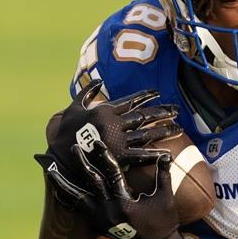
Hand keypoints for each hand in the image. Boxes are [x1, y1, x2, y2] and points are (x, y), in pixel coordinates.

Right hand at [39, 80, 181, 203]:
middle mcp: (113, 123)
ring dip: (164, 130)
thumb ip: (87, 93)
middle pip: (143, 116)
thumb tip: (100, 82)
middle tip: (177, 110)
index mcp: (104, 111)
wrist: (58, 155)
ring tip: (179, 128)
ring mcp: (117, 140)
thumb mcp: (73, 108)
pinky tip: (168, 154)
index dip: (145, 96)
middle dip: (161, 112)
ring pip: (146, 133)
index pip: (130, 101)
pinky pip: (140, 155)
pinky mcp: (118, 156)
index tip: (157, 93)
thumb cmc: (64, 132)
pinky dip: (154, 154)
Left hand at [62, 140, 183, 238]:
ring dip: (64, 182)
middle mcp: (109, 210)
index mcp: (125, 202)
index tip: (97, 142)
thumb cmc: (164, 220)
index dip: (105, 157)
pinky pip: (78, 209)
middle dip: (82, 163)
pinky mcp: (98, 223)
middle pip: (92, 182)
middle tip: (73, 148)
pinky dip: (68, 197)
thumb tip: (164, 154)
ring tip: (50, 169)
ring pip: (78, 197)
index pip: (113, 174)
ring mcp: (101, 218)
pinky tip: (58, 188)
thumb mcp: (165, 197)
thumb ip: (162, 175)